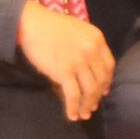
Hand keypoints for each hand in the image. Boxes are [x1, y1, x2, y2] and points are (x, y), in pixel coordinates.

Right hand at [16, 0, 113, 119]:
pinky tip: (71, 115)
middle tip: (91, 106)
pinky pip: (73, 95)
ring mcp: (78, 62)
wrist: (30, 23)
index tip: (103, 91)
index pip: (109, 66)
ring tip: (83, 114)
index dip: (107, 81)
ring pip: (90, 91)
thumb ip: (88, 45)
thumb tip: (92, 67)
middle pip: (100, 80)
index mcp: (97, 39)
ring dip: (87, 106)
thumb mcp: (78, 29)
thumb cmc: (51, 25)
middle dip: (96, 97)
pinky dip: (73, 108)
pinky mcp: (63, 71)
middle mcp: (91, 51)